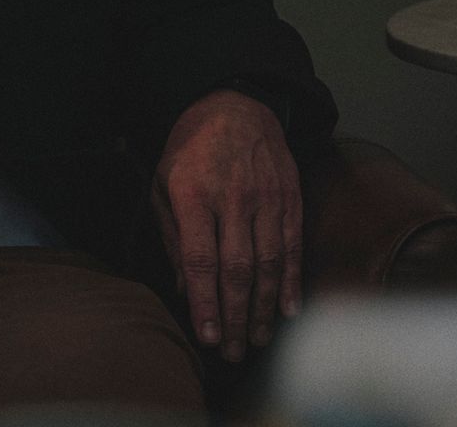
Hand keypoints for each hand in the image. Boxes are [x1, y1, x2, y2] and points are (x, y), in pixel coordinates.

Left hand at [152, 89, 301, 362]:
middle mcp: (233, 199)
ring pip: (268, 263)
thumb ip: (173, 237)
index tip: (208, 337)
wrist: (235, 104)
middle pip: (237, 269)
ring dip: (264, 308)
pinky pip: (292, 246)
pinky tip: (289, 310)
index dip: (205, 302)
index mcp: (194, 195)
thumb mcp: (164, 184)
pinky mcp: (290, 198)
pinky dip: (292, 281)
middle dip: (236, 317)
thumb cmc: (191, 149)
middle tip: (234, 353)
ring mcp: (266, 198)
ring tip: (258, 340)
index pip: (201, 260)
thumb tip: (184, 288)